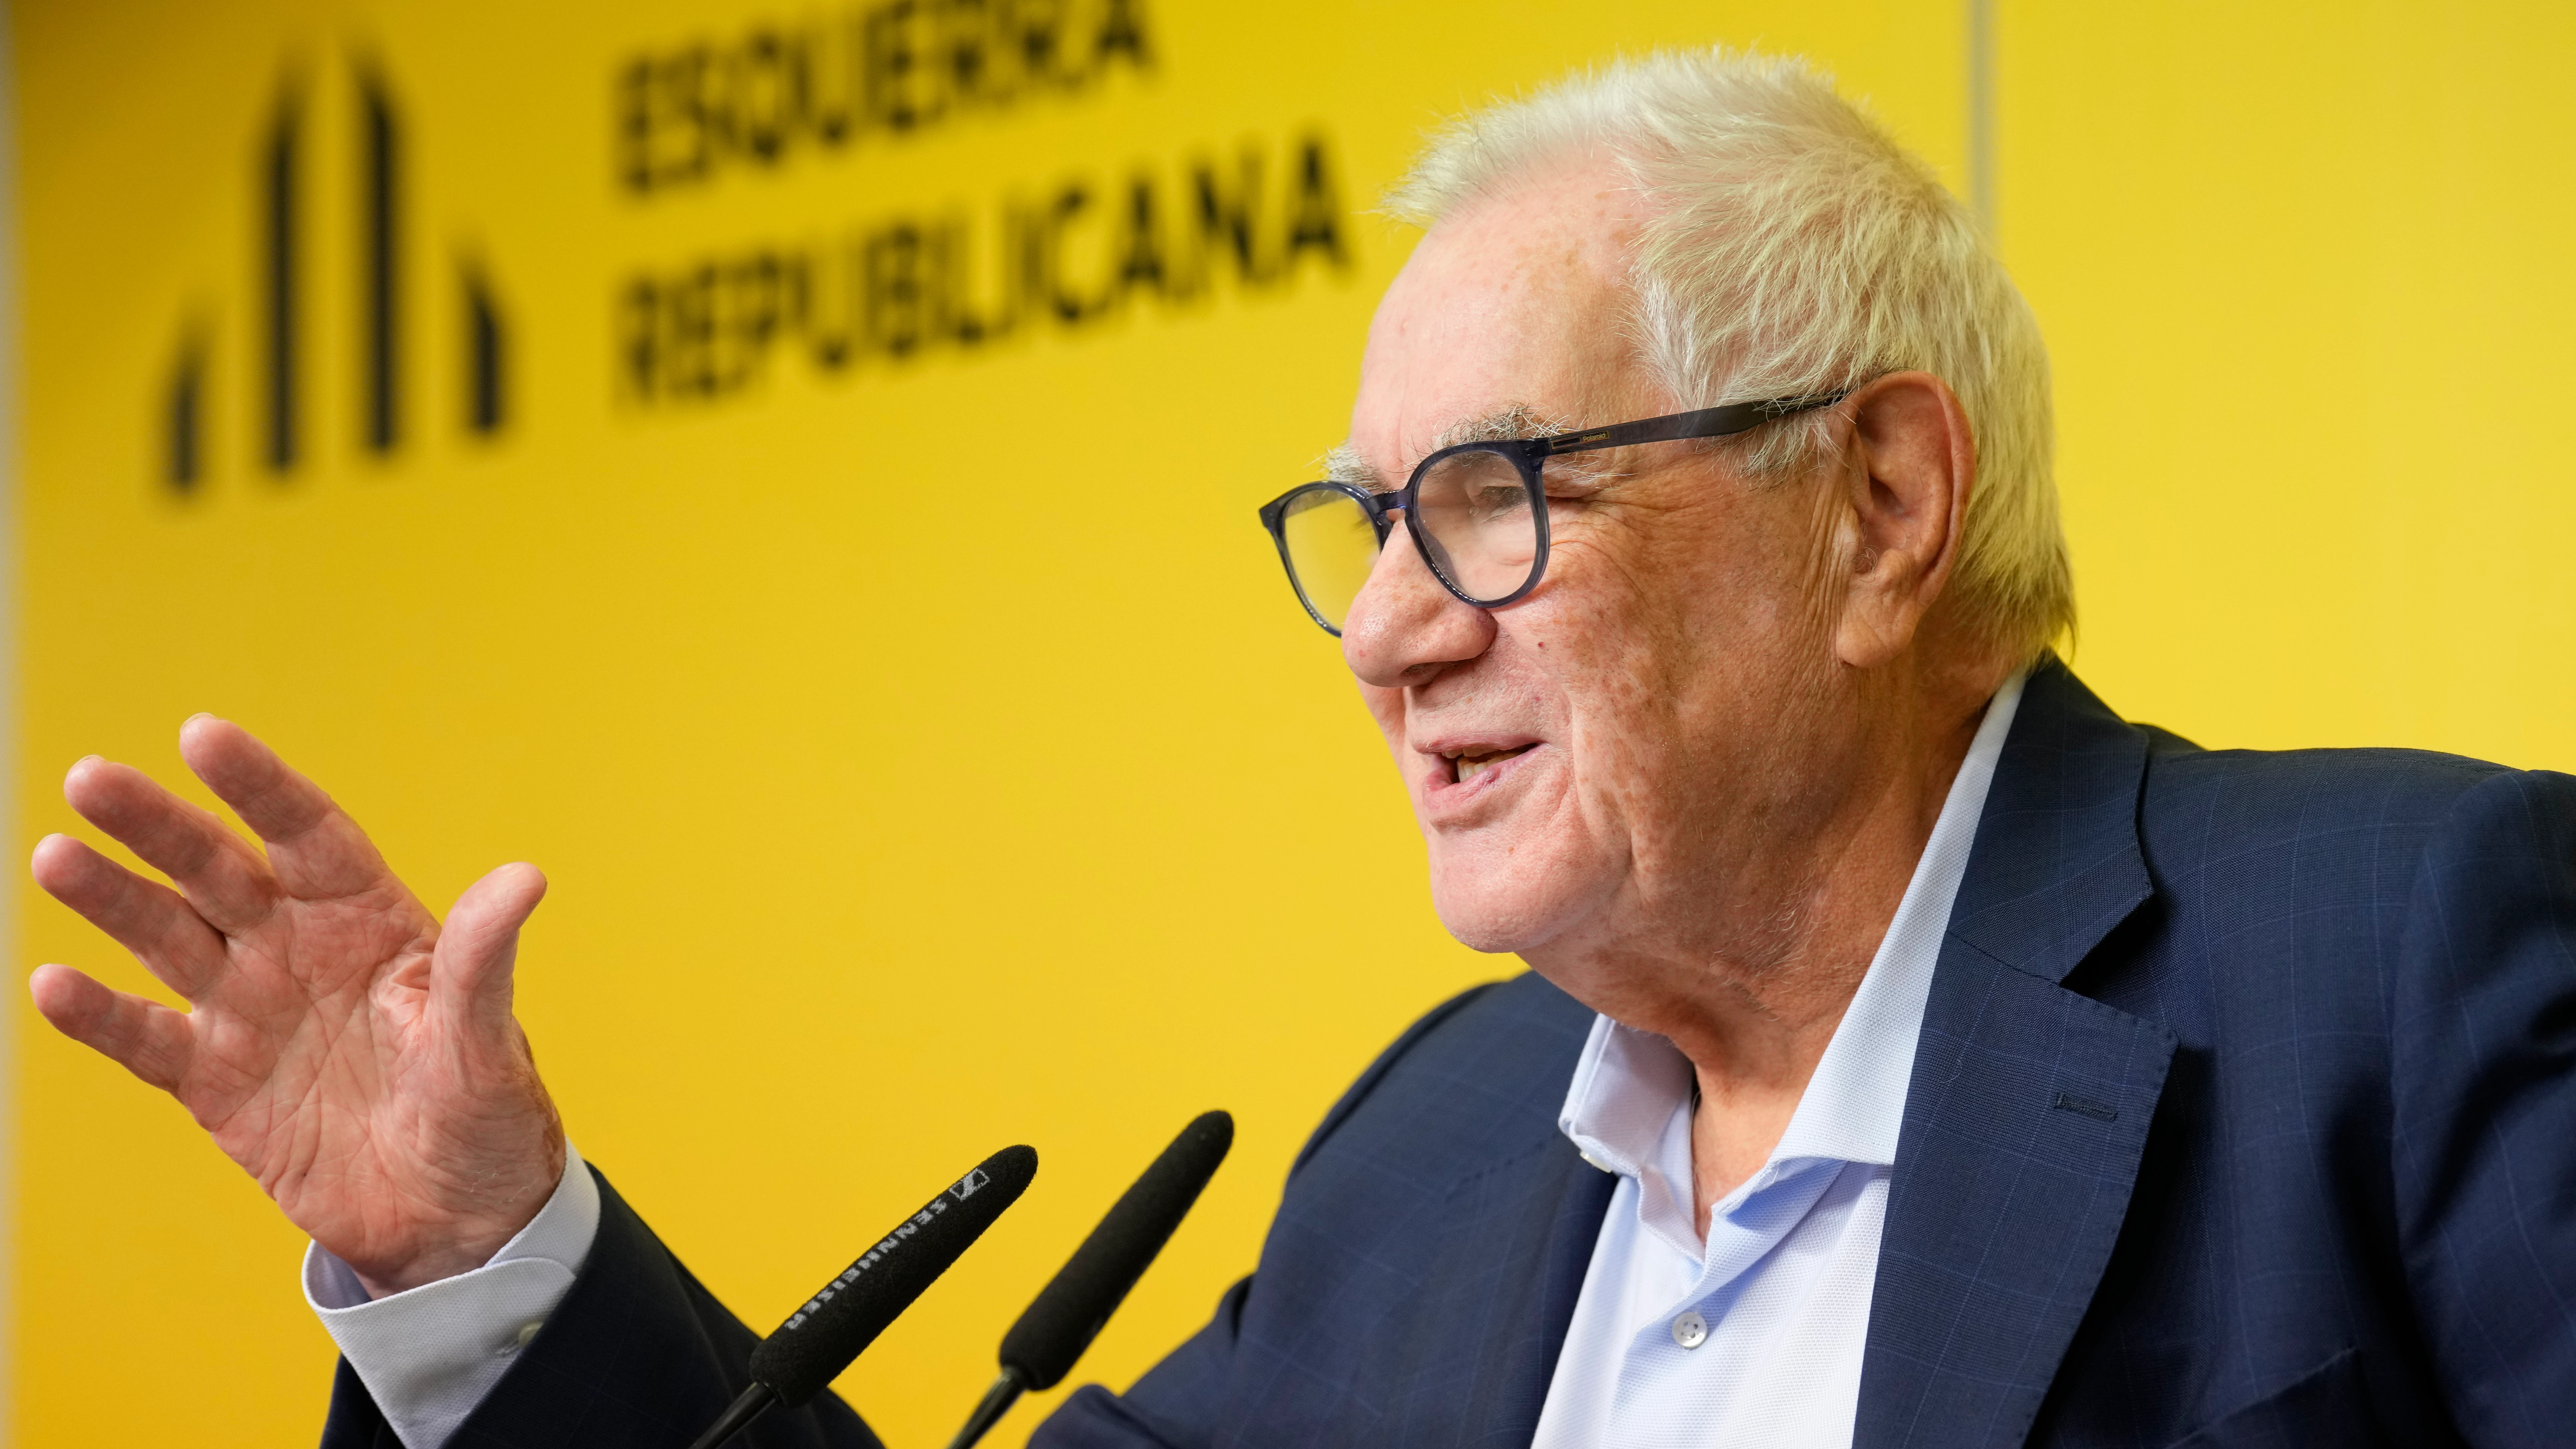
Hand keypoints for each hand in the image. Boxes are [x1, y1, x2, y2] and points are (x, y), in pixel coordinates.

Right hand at [28, 716, 564, 1296]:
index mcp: (368, 921)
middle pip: (217, 871)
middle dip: (157, 826)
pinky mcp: (215, 1082)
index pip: (306, 833)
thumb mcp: (487, 1039)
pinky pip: (148, 1039)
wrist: (457, 1215)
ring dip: (113, 900)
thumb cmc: (484, 1115)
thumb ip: (482, 962)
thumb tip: (524, 880)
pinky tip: (56, 984)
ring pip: (167, 937)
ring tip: (56, 856)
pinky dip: (102, 1016)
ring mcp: (249, 1012)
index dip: (258, 785)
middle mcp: (298, 950)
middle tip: (93, 781)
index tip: (203, 735)